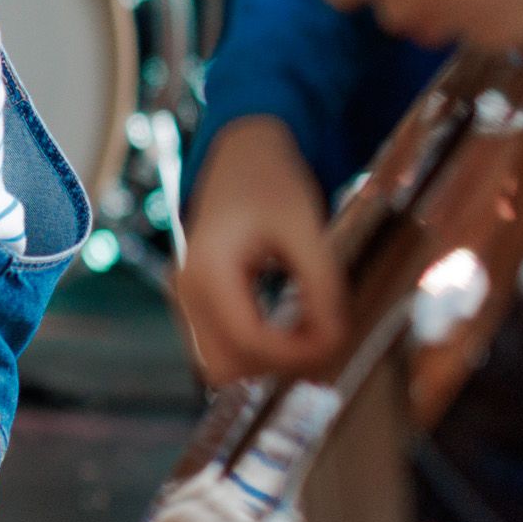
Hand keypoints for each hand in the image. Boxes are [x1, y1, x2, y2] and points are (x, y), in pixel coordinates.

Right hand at [172, 115, 346, 383]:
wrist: (242, 155)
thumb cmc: (271, 182)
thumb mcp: (305, 228)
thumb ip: (321, 285)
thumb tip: (335, 338)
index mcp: (208, 271)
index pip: (248, 340)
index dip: (294, 353)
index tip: (334, 342)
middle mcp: (187, 292)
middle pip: (225, 366)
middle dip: (276, 364)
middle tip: (322, 342)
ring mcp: (187, 299)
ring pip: (220, 363)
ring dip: (264, 360)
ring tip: (308, 335)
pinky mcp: (197, 302)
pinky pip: (221, 345)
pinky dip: (255, 347)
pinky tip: (289, 327)